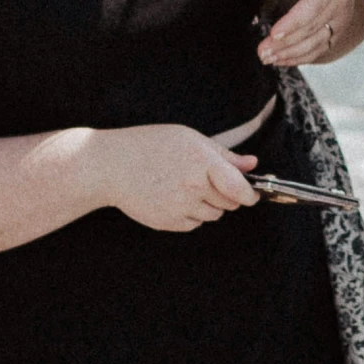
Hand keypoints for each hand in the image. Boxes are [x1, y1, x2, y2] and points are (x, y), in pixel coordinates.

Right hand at [94, 125, 260, 231]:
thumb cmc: (150, 145)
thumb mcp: (189, 139)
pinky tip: (174, 197)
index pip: (239, 188)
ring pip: (213, 215)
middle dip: (226, 194)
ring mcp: (180, 207)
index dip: (250, 194)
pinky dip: (191, 214)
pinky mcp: (169, 223)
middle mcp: (193, 187)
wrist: (112, 166)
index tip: (252, 194)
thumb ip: (224, 154)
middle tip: (207, 180)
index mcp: (202, 161)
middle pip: (229, 203)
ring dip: (208, 205)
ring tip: (186, 186)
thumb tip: (252, 164)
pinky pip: (194, 224)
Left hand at [259, 0, 363, 65]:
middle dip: (286, 43)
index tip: (274, 33)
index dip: (294, 22)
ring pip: (316, 43)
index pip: (314, 6)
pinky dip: (300, 57)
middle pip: (312, 29)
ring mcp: (341, 20)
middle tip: (261, 52)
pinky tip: (280, 60)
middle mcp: (341, 3)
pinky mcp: (337, 31)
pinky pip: (320, 49)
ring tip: (266, 58)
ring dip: (291, 54)